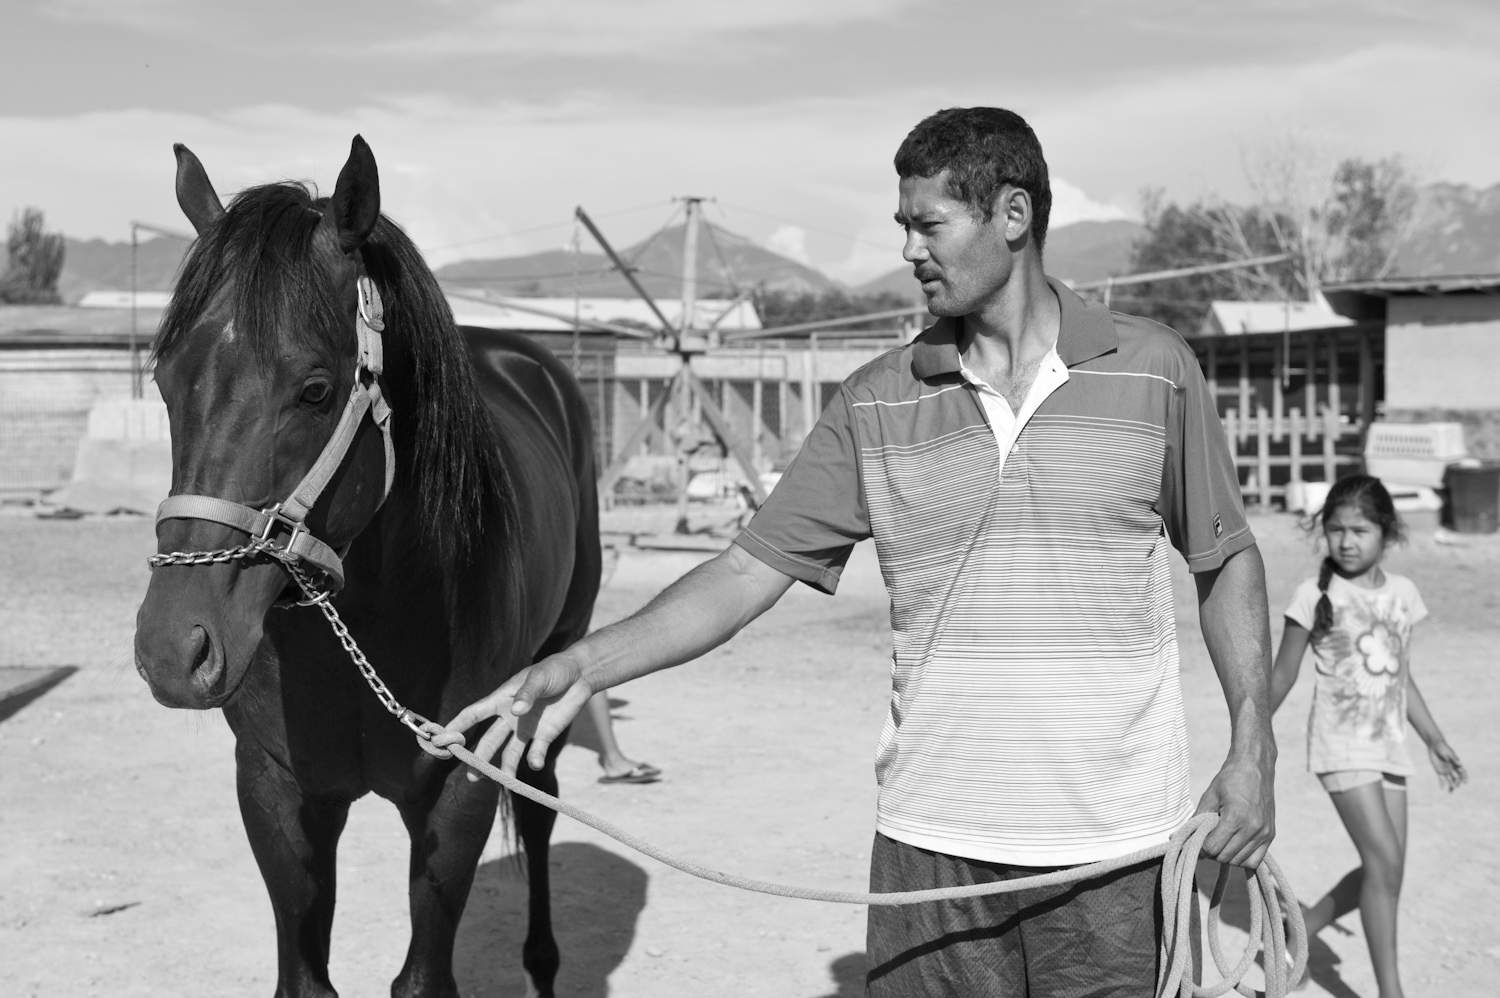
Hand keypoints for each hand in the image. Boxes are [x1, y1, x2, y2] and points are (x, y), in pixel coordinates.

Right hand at [428, 653, 594, 780]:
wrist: (581, 675)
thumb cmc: (554, 670)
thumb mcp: (539, 678)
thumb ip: (527, 694)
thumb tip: (514, 711)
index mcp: (502, 700)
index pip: (474, 714)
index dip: (457, 726)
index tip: (441, 739)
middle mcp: (510, 718)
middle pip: (489, 741)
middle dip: (479, 759)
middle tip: (472, 778)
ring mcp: (526, 729)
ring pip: (509, 753)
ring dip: (505, 768)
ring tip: (504, 781)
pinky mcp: (545, 735)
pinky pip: (535, 752)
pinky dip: (534, 760)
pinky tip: (536, 764)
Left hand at [1195, 750, 1275, 868]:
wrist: (1255, 766)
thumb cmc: (1230, 779)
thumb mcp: (1209, 796)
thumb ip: (1197, 819)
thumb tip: (1181, 838)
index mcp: (1236, 817)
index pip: (1213, 847)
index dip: (1201, 848)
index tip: (1196, 843)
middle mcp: (1253, 828)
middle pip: (1225, 857)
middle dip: (1212, 853)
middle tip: (1207, 841)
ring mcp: (1264, 833)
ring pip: (1239, 861)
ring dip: (1226, 856)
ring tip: (1220, 842)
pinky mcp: (1270, 835)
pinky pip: (1255, 860)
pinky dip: (1242, 859)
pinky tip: (1234, 847)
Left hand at [1428, 741, 1466, 791]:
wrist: (1434, 746)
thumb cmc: (1443, 748)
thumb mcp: (1449, 753)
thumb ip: (1454, 759)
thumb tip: (1460, 764)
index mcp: (1457, 764)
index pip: (1463, 773)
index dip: (1464, 778)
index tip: (1464, 783)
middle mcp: (1452, 769)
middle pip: (1457, 778)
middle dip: (1457, 783)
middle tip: (1455, 786)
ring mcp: (1446, 771)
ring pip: (1450, 780)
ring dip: (1451, 785)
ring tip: (1450, 790)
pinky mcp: (1439, 771)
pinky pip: (1441, 779)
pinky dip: (1442, 784)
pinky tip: (1441, 788)